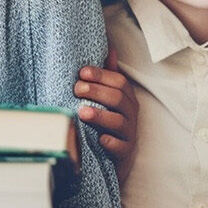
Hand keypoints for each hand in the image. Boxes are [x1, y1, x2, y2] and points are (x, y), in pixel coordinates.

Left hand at [74, 48, 138, 182]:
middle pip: (118, 98)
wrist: (113, 158)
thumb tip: (110, 49)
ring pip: (118, 122)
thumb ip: (108, 75)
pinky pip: (120, 147)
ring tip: (82, 112)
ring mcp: (128, 134)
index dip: (101, 75)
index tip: (82, 73)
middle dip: (96, 91)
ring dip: (100, 115)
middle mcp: (130, 114)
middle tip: (77, 90)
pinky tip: (99, 139)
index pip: (118, 81)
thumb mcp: (108, 98)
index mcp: (126, 98)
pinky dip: (110, 142)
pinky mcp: (124, 153)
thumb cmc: (107, 121)